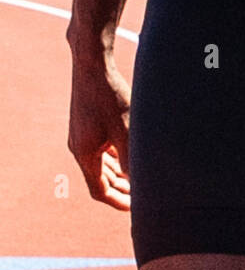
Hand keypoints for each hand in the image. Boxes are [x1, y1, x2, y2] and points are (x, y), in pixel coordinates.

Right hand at [67, 52, 131, 209]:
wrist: (91, 63)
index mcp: (85, 154)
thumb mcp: (124, 128)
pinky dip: (113, 154)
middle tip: (140, 195)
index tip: (135, 207)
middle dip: (119, 188)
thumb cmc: (108, 95)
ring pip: (99, 162)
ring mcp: (81, 133)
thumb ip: (131, 157)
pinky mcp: (85, 121)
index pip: (99, 190)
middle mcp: (79, 146)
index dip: (118, 201)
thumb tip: (140, 182)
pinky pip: (99, 147)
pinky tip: (128, 149)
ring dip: (117, 171)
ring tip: (136, 176)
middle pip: (99, 178)